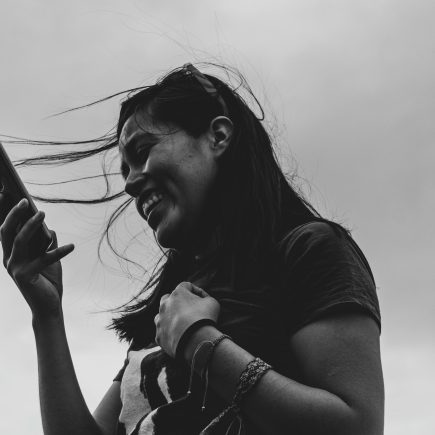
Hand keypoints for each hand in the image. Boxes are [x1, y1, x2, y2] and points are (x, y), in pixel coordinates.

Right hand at [0, 196, 74, 318]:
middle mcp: (8, 260)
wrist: (49, 307)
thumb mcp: (49, 259)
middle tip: (26, 201)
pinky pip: (44, 259)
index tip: (7, 194)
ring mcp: (14, 268)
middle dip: (14, 214)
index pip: (5, 230)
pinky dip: (59, 251)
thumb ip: (47, 244)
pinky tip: (72, 246)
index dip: (4, 212)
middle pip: (6, 231)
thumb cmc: (48, 281)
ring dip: (31, 225)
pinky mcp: (25, 276)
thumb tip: (50, 228)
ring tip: (43, 213)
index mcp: (11, 254)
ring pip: (19, 240)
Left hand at [154, 281, 219, 357]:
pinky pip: (162, 332)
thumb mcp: (212, 302)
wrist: (195, 340)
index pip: (185, 286)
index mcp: (177, 293)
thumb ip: (206, 298)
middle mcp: (165, 305)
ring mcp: (159, 320)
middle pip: (168, 298)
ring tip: (180, 323)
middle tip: (188, 309)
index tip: (203, 299)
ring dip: (169, 317)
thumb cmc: (204, 318)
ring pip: (161, 315)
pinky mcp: (158, 335)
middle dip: (177, 302)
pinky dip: (169, 333)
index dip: (196, 291)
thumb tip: (203, 300)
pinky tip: (178, 336)